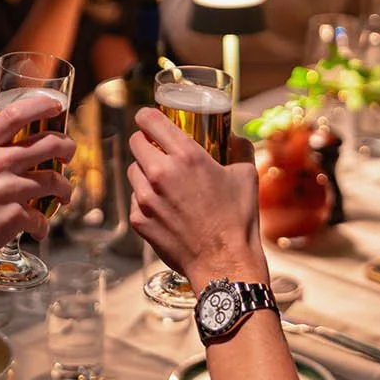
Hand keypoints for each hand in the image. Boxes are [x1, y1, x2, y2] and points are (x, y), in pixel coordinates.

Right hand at [0, 94, 75, 308]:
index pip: (16, 114)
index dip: (42, 105)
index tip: (57, 106)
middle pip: (48, 144)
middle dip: (68, 148)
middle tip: (68, 155)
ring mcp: (5, 190)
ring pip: (53, 181)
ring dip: (65, 189)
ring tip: (64, 195)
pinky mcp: (12, 217)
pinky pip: (41, 217)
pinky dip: (43, 224)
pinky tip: (38, 227)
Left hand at [127, 107, 265, 289]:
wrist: (224, 263)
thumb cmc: (237, 220)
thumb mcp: (246, 176)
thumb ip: (239, 149)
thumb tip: (235, 137)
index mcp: (186, 156)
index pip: (149, 120)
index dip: (147, 116)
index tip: (150, 120)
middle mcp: (161, 173)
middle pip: (135, 142)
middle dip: (145, 142)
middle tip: (157, 149)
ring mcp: (146, 198)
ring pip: (133, 170)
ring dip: (144, 171)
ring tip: (163, 181)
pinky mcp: (139, 220)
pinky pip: (134, 199)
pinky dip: (145, 199)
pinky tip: (163, 206)